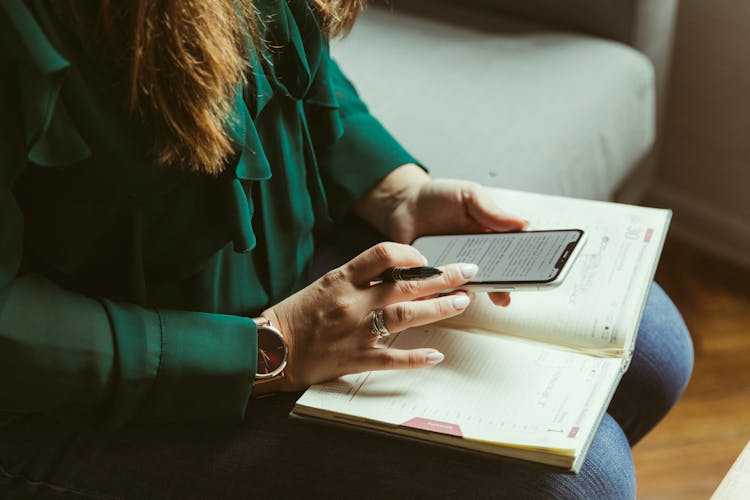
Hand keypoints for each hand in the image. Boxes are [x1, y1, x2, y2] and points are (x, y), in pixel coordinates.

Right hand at [262, 242, 478, 390]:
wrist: (271, 348)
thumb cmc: (296, 315)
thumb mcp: (324, 285)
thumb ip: (357, 278)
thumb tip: (394, 273)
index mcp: (342, 279)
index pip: (382, 254)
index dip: (409, 254)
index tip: (426, 259)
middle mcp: (352, 302)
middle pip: (405, 285)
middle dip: (441, 278)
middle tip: (467, 273)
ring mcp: (356, 331)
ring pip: (405, 316)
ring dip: (437, 309)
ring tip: (461, 302)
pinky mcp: (356, 358)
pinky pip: (392, 357)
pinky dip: (415, 357)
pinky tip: (436, 355)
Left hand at [367, 165, 527, 306]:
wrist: (403, 204)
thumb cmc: (438, 197)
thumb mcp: (469, 195)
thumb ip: (492, 211)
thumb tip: (525, 223)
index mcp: (490, 239)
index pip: (514, 257)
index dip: (526, 266)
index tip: (537, 272)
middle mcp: (474, 259)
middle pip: (494, 280)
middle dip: (501, 288)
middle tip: (504, 293)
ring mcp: (452, 271)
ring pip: (467, 289)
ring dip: (470, 291)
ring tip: (471, 289)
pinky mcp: (430, 279)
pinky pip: (438, 292)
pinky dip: (442, 295)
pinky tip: (444, 293)